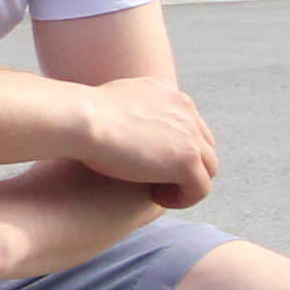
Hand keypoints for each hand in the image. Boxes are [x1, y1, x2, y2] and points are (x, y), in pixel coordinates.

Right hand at [76, 76, 219, 208]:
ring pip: (208, 167)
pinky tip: (156, 198)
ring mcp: (189, 134)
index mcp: (168, 91)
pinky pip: (200, 188)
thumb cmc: (81, 115)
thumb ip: (128, 107)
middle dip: (186, 164)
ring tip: (158, 191)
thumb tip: (122, 120)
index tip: (151, 161)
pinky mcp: (186, 160)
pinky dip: (183, 198)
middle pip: (204, 144)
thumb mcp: (111, 99)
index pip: (188, 122)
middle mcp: (185, 108)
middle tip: (158, 180)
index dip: (174, 146)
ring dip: (187, 182)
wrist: (81, 120)